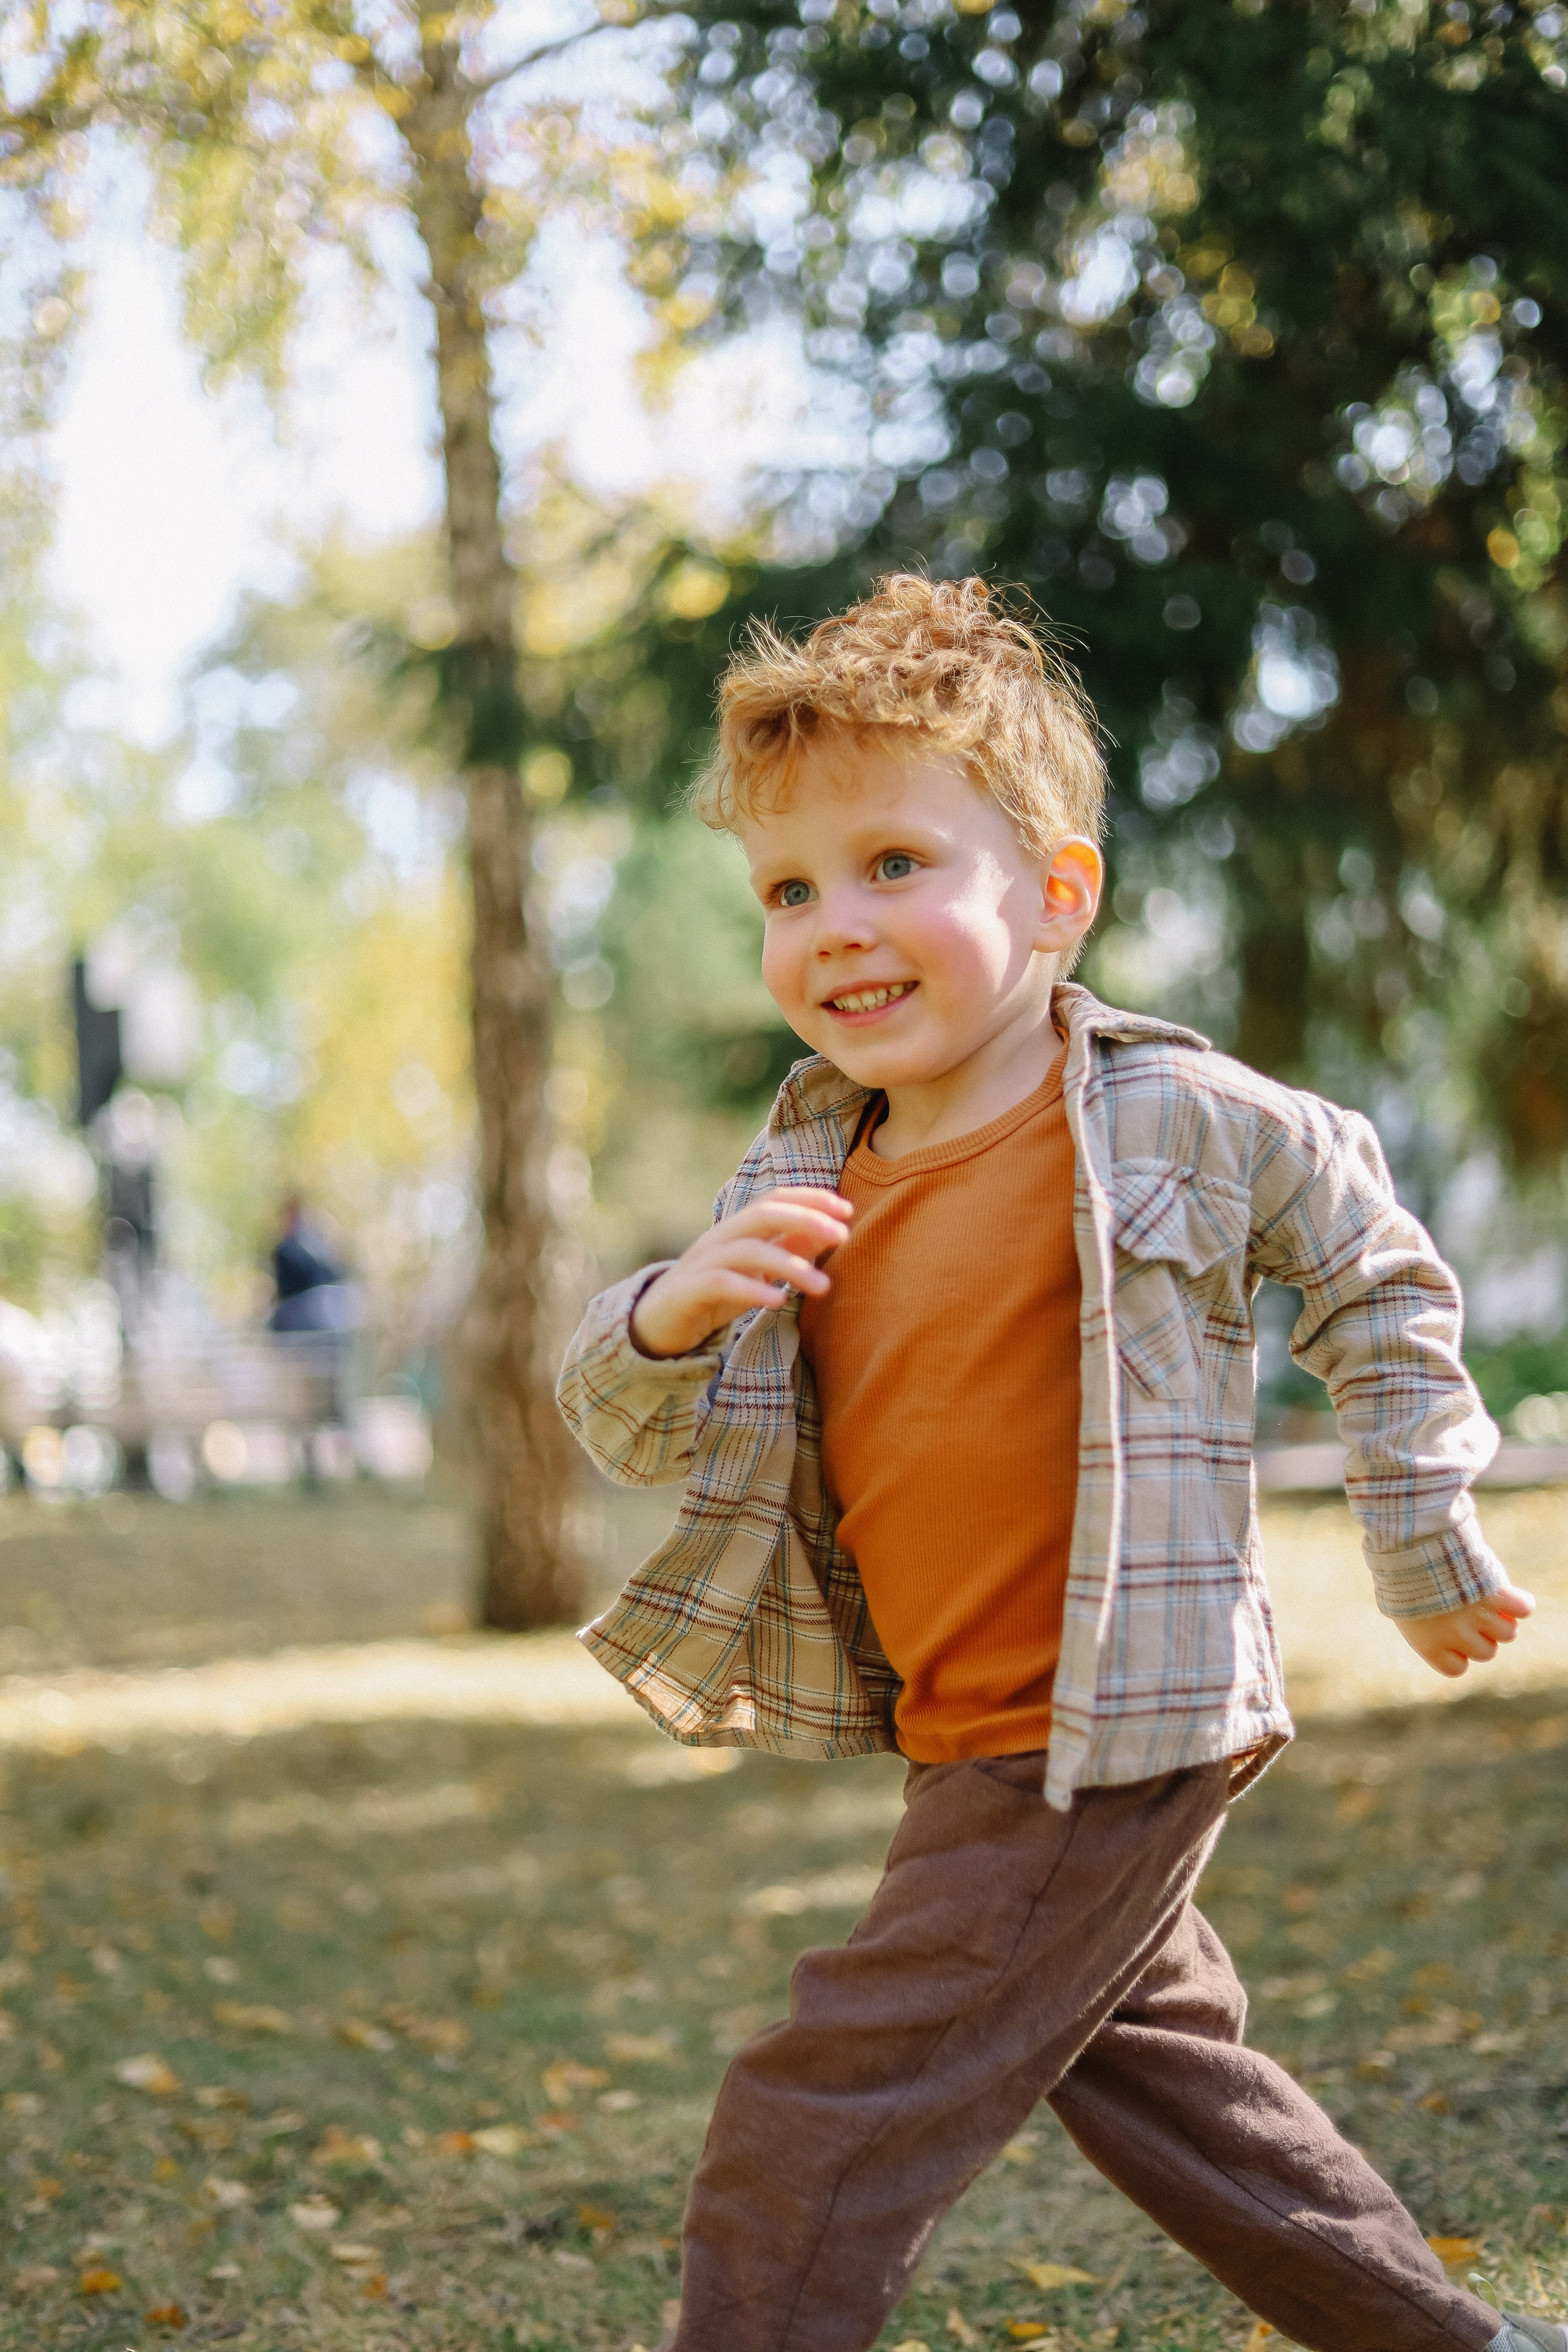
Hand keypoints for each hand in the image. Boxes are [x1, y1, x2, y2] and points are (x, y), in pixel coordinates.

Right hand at [630, 1187, 853, 1360]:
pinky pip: (721, 1283)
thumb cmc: (714, 1294)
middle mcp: (719, 1237)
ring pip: (747, 1250)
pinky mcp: (688, 1291)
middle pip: (762, 1213)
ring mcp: (702, 1262)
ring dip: (789, 1266)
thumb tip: (829, 1233)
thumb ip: (789, 1251)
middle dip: (805, 1220)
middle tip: (842, 1236)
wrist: (657, 1324)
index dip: (810, 1199)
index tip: (847, 1210)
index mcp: (737, 1229)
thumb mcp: (757, 1272)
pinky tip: (778, 1301)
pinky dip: (751, 1289)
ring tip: (823, 1286)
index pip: (775, 1200)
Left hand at [1395, 1583, 1534, 1677]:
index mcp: (1430, 1645)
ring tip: (1485, 1597)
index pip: (1456, 1667)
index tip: (1453, 1633)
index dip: (1458, 1651)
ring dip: (1502, 1617)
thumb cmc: (1403, 1572)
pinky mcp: (1498, 1595)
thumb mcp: (1402, 1604)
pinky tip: (1507, 1593)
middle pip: (1487, 1652)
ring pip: (1508, 1633)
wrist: (1413, 1546)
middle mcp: (1458, 1638)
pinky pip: (1524, 1609)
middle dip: (1481, 1633)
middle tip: (1468, 1609)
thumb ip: (1426, 1624)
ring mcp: (1480, 1617)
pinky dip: (1520, 1602)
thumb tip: (1441, 1629)